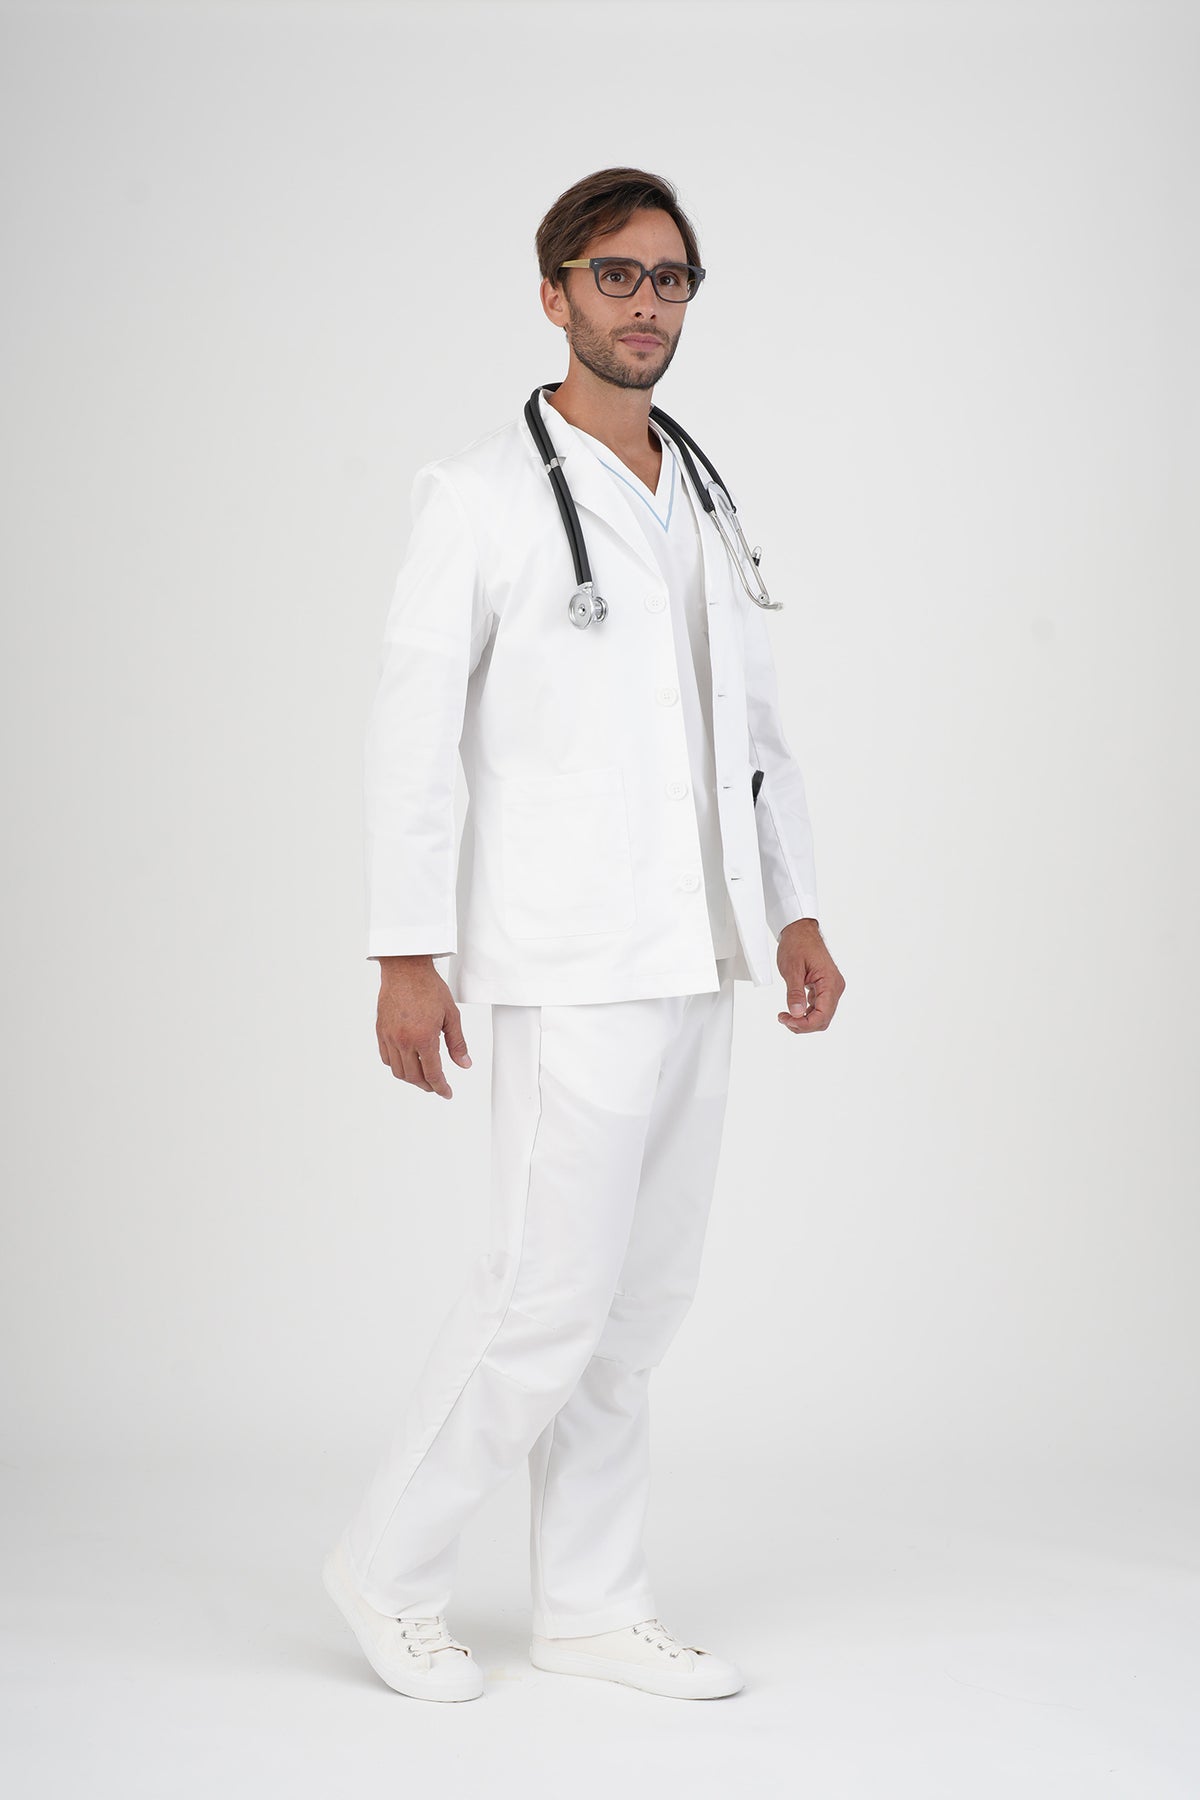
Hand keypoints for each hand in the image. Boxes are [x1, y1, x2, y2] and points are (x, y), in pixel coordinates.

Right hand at [374, 956, 472, 1097]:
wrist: (405, 969)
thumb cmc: (429, 988)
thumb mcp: (451, 1015)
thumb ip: (457, 1043)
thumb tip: (464, 1064)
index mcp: (424, 1038)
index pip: (432, 1074)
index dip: (440, 1087)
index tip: (446, 1093)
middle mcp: (404, 1041)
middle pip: (414, 1076)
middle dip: (427, 1085)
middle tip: (437, 1086)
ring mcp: (389, 1037)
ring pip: (398, 1071)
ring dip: (411, 1078)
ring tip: (422, 1077)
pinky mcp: (381, 1031)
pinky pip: (386, 1058)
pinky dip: (396, 1066)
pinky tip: (406, 1063)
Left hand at [775, 919, 844, 1033]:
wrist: (800, 931)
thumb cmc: (798, 944)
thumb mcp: (792, 969)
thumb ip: (794, 993)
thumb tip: (796, 1013)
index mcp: (830, 983)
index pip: (822, 1015)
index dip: (804, 1024)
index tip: (787, 1020)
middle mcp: (835, 987)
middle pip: (823, 1019)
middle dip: (803, 1024)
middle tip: (784, 1019)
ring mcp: (831, 988)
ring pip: (821, 1016)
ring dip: (804, 1021)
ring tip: (786, 1016)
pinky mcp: (824, 988)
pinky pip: (818, 1008)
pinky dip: (806, 1013)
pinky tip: (793, 1010)